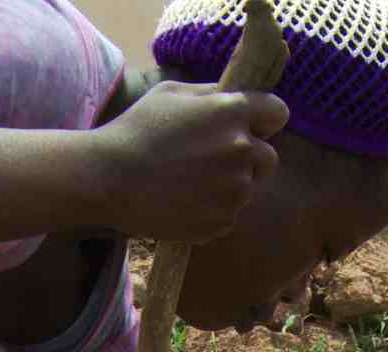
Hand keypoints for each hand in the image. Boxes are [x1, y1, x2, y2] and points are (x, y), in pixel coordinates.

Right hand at [90, 82, 288, 241]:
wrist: (108, 180)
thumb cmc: (136, 130)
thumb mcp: (172, 94)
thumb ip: (213, 94)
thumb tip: (239, 96)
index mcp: (232, 113)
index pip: (278, 113)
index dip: (264, 119)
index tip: (251, 125)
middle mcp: (242, 151)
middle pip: (269, 157)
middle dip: (250, 157)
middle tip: (211, 158)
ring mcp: (234, 190)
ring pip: (246, 188)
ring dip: (227, 184)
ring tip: (187, 181)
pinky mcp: (222, 221)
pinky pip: (228, 213)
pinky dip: (212, 209)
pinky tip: (182, 200)